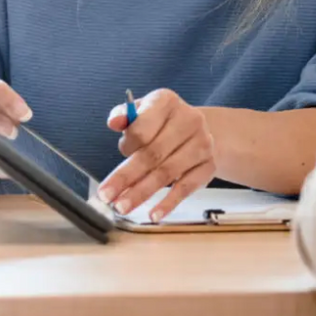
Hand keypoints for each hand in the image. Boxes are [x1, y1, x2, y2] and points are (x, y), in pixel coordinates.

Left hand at [98, 88, 216, 221]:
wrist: (200, 130)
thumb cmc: (162, 122)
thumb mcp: (142, 111)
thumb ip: (123, 116)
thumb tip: (114, 122)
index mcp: (166, 102)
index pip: (142, 127)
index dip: (128, 144)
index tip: (121, 153)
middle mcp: (189, 120)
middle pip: (152, 153)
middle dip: (126, 177)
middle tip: (107, 196)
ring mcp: (202, 143)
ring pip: (166, 172)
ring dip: (142, 192)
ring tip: (123, 206)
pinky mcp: (208, 165)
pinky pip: (186, 187)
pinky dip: (168, 203)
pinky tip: (154, 214)